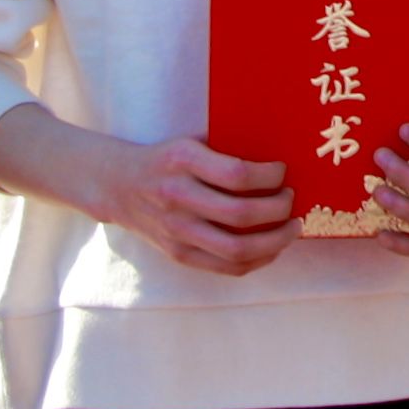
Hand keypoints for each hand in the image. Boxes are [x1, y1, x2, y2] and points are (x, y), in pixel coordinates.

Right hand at [0, 105, 299, 275]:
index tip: (283, 171)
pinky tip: (272, 247)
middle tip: (292, 199)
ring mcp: (176, 230)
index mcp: (182, 160)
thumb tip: (280, 159)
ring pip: (237, 248)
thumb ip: (226, 149)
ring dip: (275, 241)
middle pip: (241, 214)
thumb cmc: (166, 159)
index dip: (270, 176)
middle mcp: (177, 196)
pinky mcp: (178, 254)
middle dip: (279, 209)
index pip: (237, 174)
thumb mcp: (190, 142)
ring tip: (292, 228)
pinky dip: (257, 260)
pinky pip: (226, 266)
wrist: (117, 185)